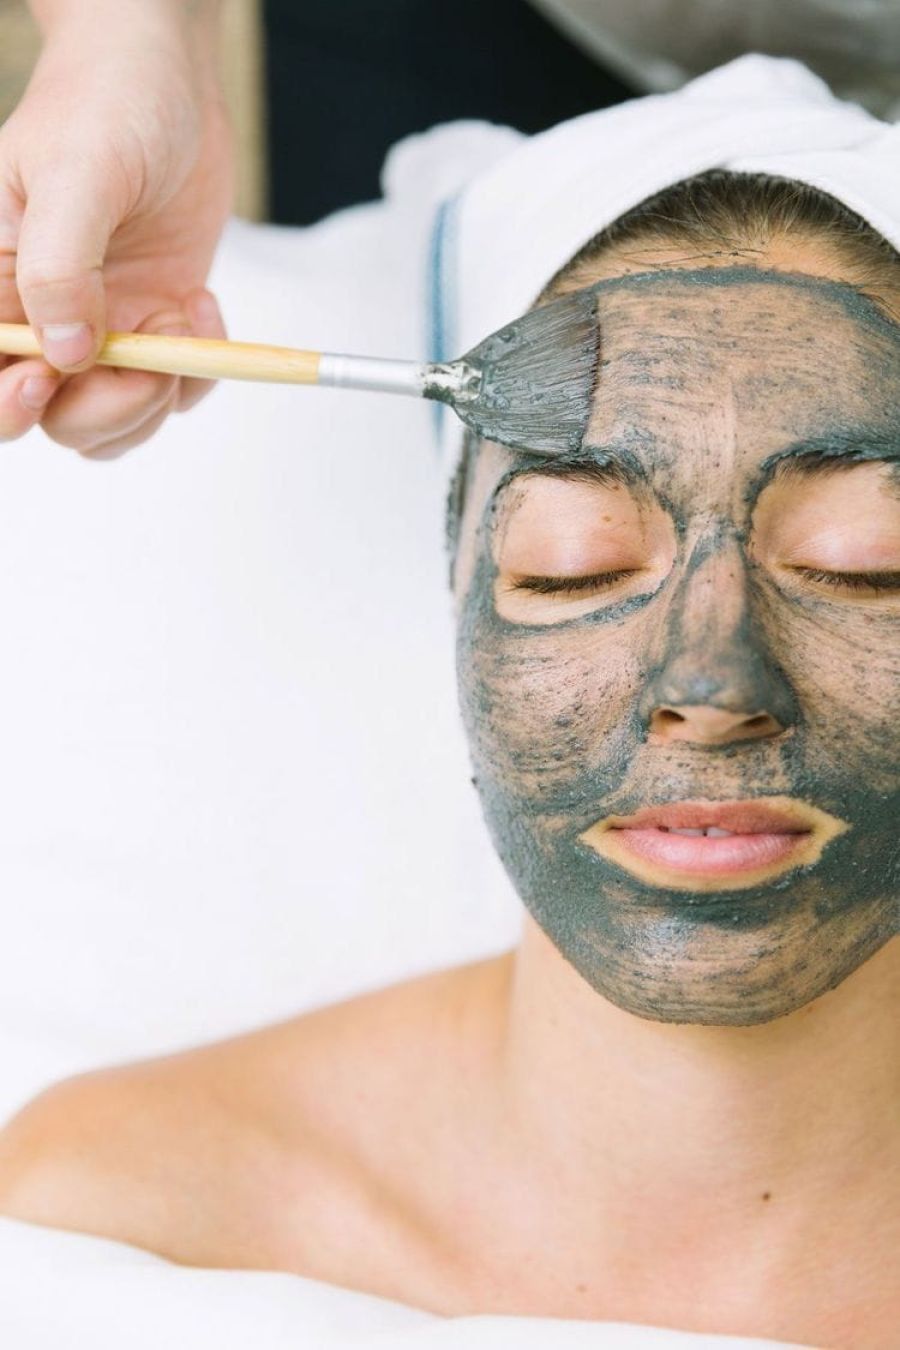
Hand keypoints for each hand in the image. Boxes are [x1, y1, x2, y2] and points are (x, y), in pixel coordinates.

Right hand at [0, 3, 233, 455]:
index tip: (53, 376)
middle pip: (50, 417)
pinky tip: (199, 310)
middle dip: (103, 408)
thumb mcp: (79, 175)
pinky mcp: (148, 328)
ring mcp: (98, 328)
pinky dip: (194, 373)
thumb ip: (61, 265)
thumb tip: (67, 350)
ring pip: (109, 420)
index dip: (13, 401)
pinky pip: (165, 392)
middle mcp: (42, 317)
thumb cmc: (107, 104)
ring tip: (180, 325)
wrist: (169, 81)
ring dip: (155, 397)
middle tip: (145, 361)